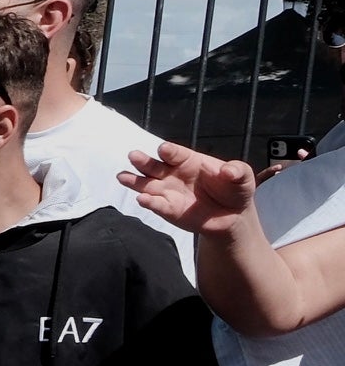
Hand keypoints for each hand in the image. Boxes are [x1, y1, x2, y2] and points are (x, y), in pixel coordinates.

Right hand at [126, 142, 258, 234]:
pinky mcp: (168, 210)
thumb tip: (229, 171)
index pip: (175, 154)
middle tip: (134, 156)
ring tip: (122, 176)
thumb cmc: (235, 189)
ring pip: (147, 185)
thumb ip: (237, 171)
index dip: (169, 151)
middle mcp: (174, 175)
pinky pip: (156, 205)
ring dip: (134, 181)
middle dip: (144, 161)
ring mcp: (168, 192)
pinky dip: (149, 203)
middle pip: (154, 166)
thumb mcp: (243, 177)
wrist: (232, 216)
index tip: (163, 150)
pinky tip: (142, 199)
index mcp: (189, 161)